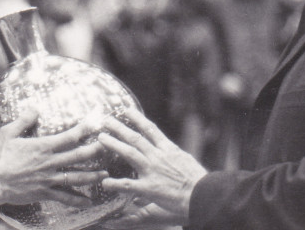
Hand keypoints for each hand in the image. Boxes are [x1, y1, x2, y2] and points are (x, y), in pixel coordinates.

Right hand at [0, 109, 107, 207]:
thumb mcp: (8, 132)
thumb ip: (24, 120)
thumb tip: (35, 108)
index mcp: (43, 146)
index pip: (69, 136)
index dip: (84, 129)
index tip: (96, 123)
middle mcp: (50, 162)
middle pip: (78, 156)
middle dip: (95, 151)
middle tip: (108, 147)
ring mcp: (49, 179)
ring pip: (76, 177)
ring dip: (92, 176)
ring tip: (105, 174)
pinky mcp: (44, 193)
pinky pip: (64, 197)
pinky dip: (77, 199)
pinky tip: (88, 201)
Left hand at [98, 109, 206, 226]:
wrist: (203, 194)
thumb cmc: (198, 180)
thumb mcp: (186, 160)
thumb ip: (174, 155)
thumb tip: (169, 150)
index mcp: (168, 149)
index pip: (150, 129)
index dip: (137, 118)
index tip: (126, 109)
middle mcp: (158, 156)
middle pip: (135, 138)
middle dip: (119, 128)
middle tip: (106, 121)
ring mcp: (152, 170)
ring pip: (129, 153)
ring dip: (114, 144)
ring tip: (101, 138)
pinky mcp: (149, 188)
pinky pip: (128, 185)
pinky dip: (116, 184)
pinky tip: (105, 183)